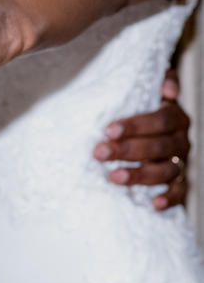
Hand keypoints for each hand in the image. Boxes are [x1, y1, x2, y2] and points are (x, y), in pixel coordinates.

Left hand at [93, 69, 188, 209]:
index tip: (109, 129)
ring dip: (140, 175)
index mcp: (176, 117)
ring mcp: (181, 162)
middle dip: (127, 151)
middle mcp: (181, 140)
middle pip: (158, 147)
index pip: (160, 120)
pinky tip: (153, 203)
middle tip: (100, 153)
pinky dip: (169, 199)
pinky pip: (180, 192)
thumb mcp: (148, 86)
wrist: (151, 124)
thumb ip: (160, 79)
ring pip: (165, 171)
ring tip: (114, 177)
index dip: (136, 125)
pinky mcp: (180, 182)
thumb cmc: (142, 104)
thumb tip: (168, 88)